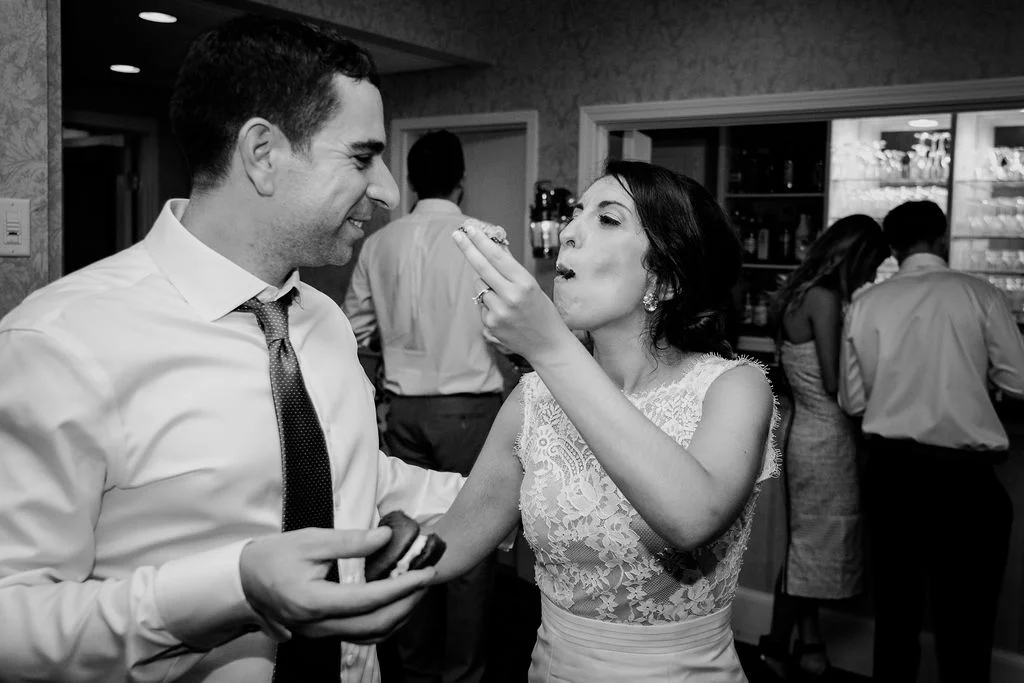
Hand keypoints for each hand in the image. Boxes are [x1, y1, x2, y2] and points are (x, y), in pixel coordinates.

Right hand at [239, 527, 433, 643]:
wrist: (243, 581)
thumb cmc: (274, 556)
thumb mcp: (310, 540)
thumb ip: (350, 541)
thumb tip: (386, 536)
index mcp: (314, 602)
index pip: (369, 599)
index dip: (402, 587)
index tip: (426, 572)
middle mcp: (318, 626)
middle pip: (375, 625)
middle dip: (408, 603)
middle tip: (428, 580)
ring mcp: (320, 634)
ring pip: (371, 636)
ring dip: (399, 615)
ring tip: (417, 590)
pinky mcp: (323, 633)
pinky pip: (361, 636)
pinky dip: (384, 621)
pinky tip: (396, 602)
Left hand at [454, 222, 574, 362]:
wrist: (548, 345)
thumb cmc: (542, 312)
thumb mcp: (532, 286)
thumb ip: (511, 268)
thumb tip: (495, 246)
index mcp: (525, 283)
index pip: (498, 257)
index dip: (481, 242)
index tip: (470, 229)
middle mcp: (511, 296)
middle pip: (482, 267)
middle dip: (468, 248)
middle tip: (457, 235)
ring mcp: (499, 311)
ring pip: (479, 285)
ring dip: (484, 283)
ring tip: (503, 295)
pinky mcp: (490, 324)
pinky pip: (481, 304)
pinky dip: (488, 303)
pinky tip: (503, 312)